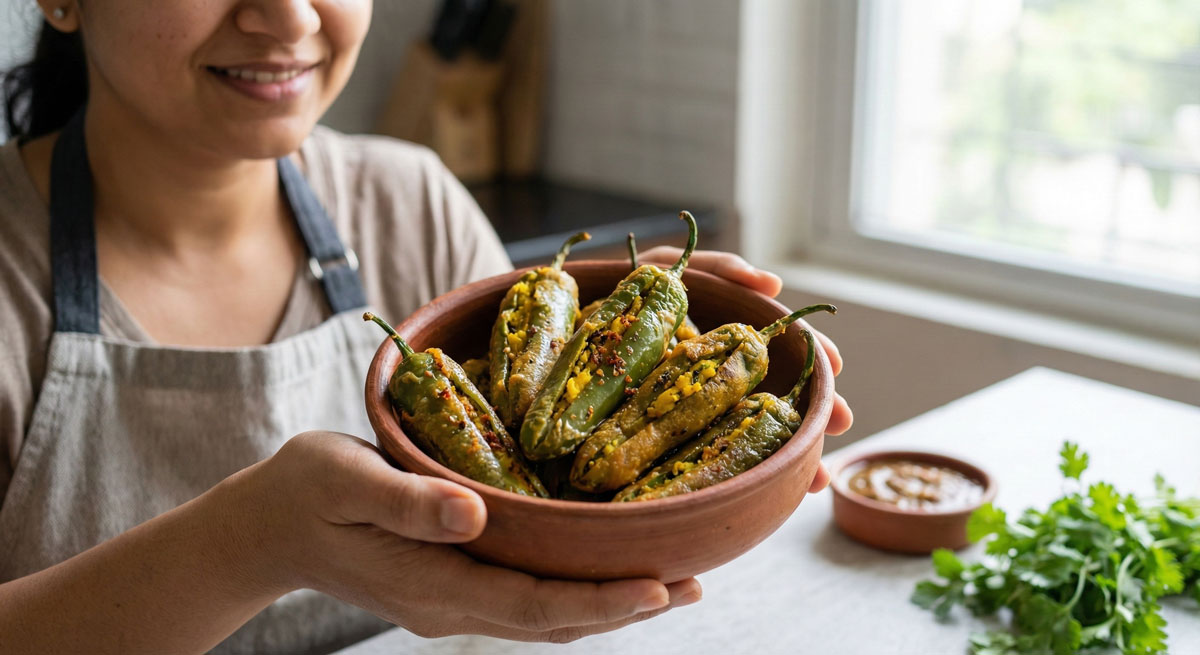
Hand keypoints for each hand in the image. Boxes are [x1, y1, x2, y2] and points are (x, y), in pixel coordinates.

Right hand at [250, 432, 700, 642]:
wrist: (266, 526)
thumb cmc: (303, 492)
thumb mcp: (345, 480)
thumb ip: (408, 501)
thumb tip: (475, 514)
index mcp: (434, 585)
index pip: (534, 604)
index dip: (600, 600)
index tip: (659, 587)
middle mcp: (453, 605)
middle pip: (554, 621)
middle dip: (625, 607)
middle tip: (694, 585)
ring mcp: (455, 600)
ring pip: (547, 616)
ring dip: (610, 605)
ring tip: (674, 583)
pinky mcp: (456, 582)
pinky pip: (529, 597)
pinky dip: (576, 590)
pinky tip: (606, 568)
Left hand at [641, 247, 852, 493]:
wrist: (568, 326)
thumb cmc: (628, 295)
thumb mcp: (672, 273)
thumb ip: (719, 270)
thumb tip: (773, 283)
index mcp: (729, 342)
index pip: (782, 352)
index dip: (814, 357)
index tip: (838, 367)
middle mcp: (723, 379)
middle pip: (777, 398)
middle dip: (814, 415)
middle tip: (841, 425)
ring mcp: (700, 413)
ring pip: (752, 438)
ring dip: (789, 456)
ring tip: (815, 478)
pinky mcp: (671, 441)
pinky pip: (707, 464)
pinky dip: (736, 479)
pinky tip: (766, 497)